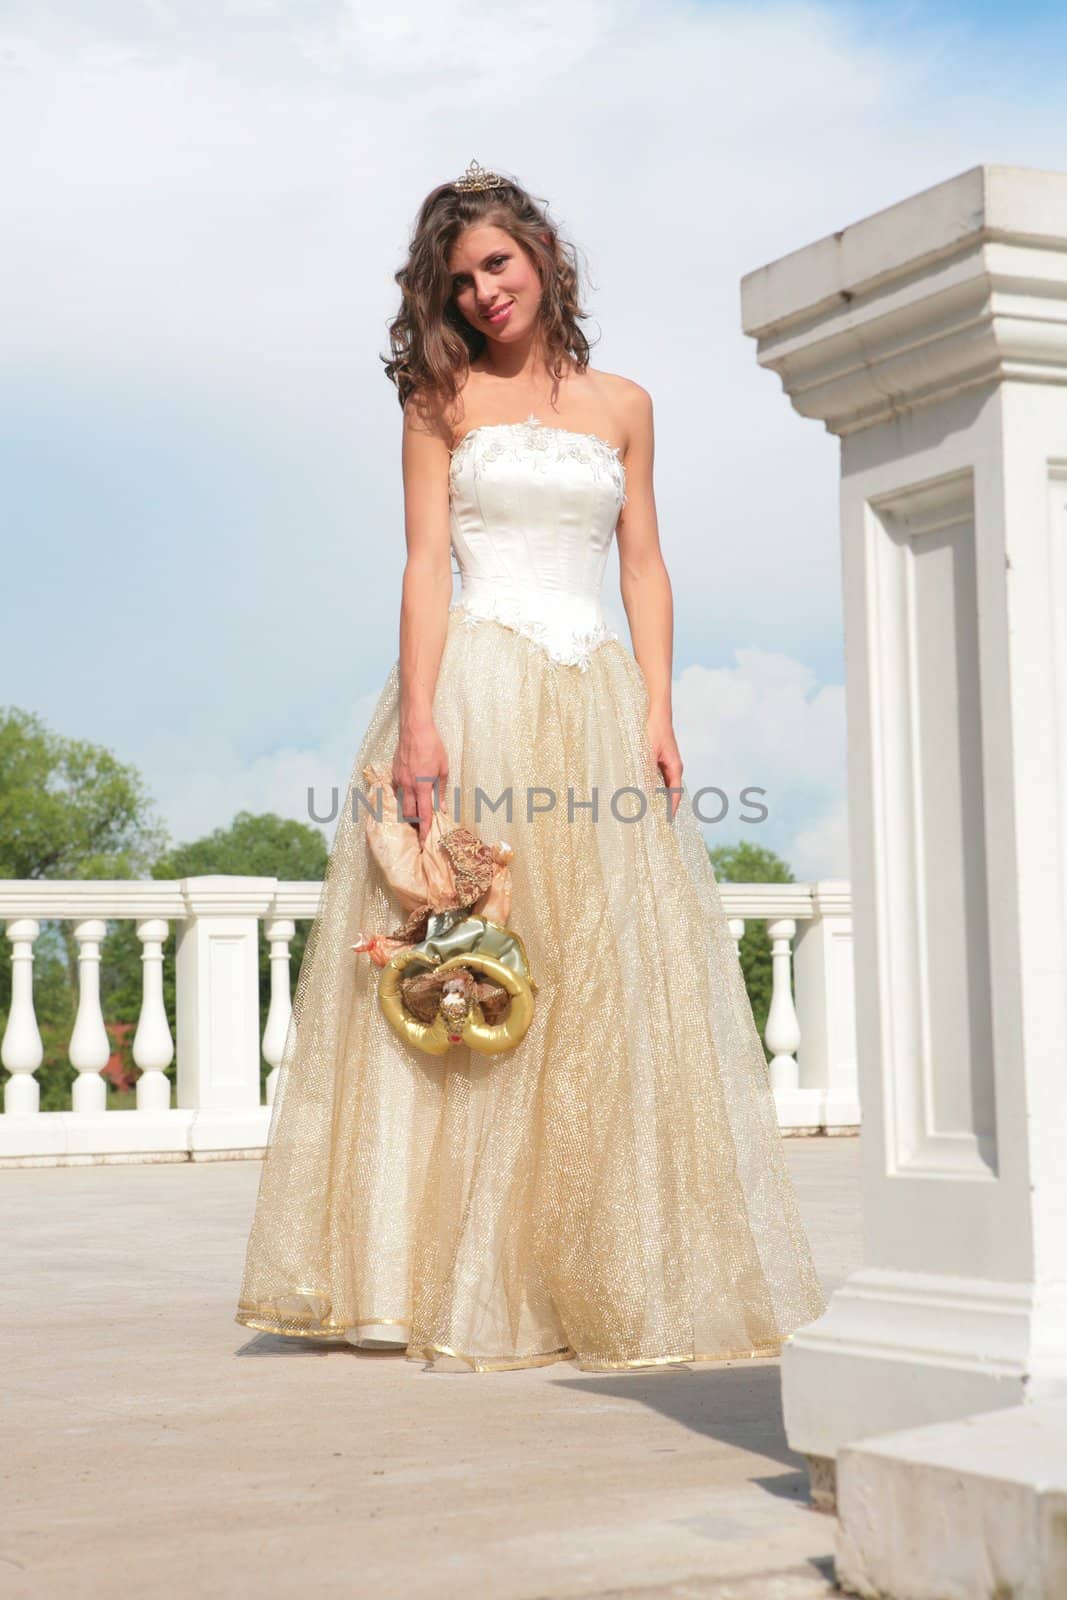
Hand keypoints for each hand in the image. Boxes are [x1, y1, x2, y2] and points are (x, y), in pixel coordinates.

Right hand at [392, 718, 448, 844]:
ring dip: (408, 812)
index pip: (423, 815)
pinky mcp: (394, 773)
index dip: (424, 830)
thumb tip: (442, 808)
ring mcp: (398, 780)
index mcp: (422, 786)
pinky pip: (397, 791)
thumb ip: (441, 791)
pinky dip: (403, 798)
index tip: (424, 842)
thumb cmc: (433, 747)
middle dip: (414, 824)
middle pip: (408, 814)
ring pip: (401, 804)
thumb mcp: (443, 769)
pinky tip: (409, 796)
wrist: (415, 729)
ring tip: (416, 816)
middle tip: (421, 830)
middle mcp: (408, 786)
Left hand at [646, 711, 682, 819]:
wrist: (654, 711)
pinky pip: (655, 776)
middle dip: (663, 805)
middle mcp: (672, 766)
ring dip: (655, 795)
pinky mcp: (658, 758)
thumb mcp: (648, 753)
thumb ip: (646, 772)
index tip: (667, 822)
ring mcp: (666, 762)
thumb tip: (644, 792)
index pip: (675, 793)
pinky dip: (650, 785)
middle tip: (654, 819)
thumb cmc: (654, 730)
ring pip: (661, 784)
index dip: (671, 808)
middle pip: (669, 791)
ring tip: (646, 808)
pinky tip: (641, 789)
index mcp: (675, 767)